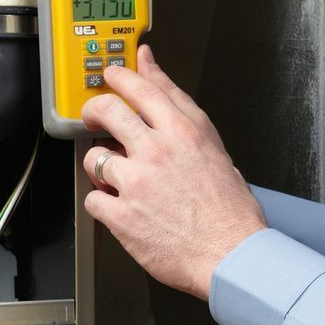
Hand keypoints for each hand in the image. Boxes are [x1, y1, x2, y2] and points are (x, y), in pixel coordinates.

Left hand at [82, 45, 266, 299]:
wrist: (232, 254)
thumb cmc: (229, 210)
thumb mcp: (213, 146)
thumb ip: (179, 107)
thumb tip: (154, 70)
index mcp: (183, 132)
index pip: (141, 88)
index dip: (120, 76)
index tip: (113, 75)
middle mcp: (157, 152)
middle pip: (106, 111)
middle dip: (94, 111)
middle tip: (94, 119)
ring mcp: (137, 183)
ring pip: (94, 158)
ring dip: (101, 167)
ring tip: (117, 179)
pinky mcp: (122, 216)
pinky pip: (92, 200)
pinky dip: (102, 204)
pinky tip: (120, 207)